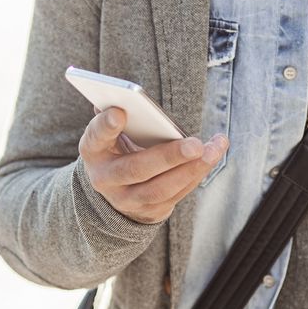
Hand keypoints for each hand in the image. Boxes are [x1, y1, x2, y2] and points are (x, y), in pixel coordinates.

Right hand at [79, 107, 227, 223]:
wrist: (115, 192)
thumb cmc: (117, 148)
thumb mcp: (111, 134)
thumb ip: (118, 117)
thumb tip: (124, 98)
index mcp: (94, 151)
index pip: (95, 137)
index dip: (105, 126)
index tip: (119, 112)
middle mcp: (106, 178)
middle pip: (136, 169)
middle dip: (168, 157)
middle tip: (195, 144)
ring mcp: (127, 199)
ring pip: (161, 188)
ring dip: (192, 169)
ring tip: (213, 150)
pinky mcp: (150, 211)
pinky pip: (177, 194)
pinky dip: (196, 174)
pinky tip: (212, 156)